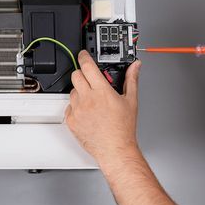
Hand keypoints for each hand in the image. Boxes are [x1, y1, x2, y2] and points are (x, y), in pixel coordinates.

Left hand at [65, 51, 141, 166]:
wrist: (115, 149)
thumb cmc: (123, 129)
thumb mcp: (131, 101)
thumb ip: (131, 80)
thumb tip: (135, 67)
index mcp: (102, 92)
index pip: (88, 66)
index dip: (84, 56)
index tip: (84, 54)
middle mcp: (88, 99)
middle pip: (76, 75)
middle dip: (82, 74)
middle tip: (90, 79)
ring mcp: (78, 110)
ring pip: (72, 91)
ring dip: (80, 91)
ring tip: (92, 100)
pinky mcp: (71, 121)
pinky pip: (69, 107)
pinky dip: (76, 106)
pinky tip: (87, 112)